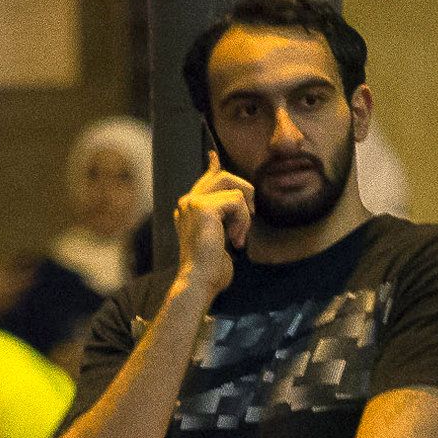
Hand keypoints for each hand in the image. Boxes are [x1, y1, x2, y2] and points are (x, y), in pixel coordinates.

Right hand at [170, 151, 251, 297]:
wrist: (199, 281)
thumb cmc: (211, 270)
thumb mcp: (220, 240)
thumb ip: (225, 220)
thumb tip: (239, 205)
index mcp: (188, 209)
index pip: (205, 181)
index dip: (213, 167)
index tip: (213, 156)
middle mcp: (187, 202)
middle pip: (223, 176)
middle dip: (245, 192)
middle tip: (250, 216)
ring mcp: (193, 203)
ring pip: (234, 187)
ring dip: (244, 215)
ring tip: (237, 238)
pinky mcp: (204, 207)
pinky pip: (237, 200)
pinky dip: (242, 221)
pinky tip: (234, 240)